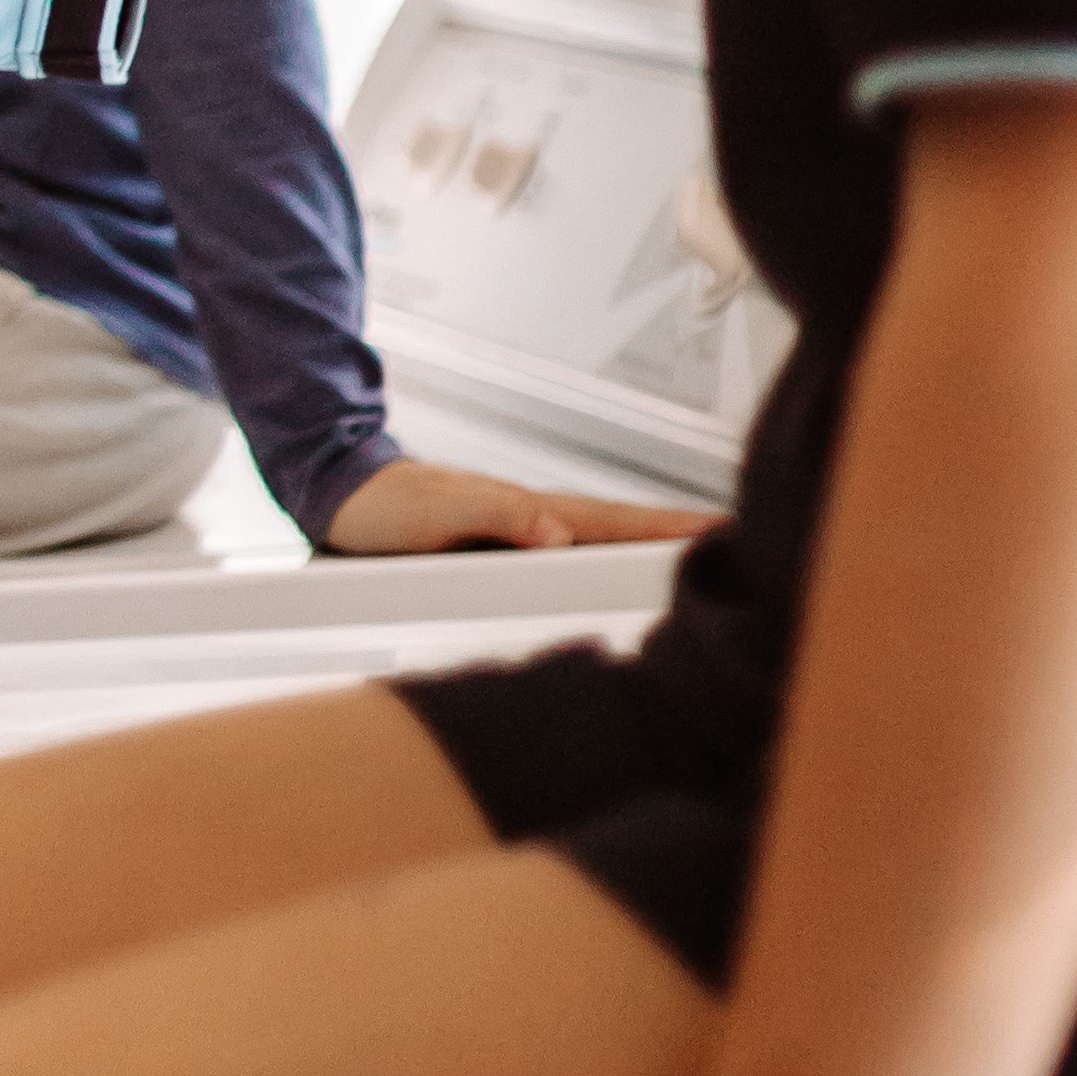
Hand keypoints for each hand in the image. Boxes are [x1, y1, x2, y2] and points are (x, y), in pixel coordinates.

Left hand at [321, 458, 714, 555]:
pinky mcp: (500, 553)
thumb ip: (495, 515)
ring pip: (596, 544)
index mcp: (527, 510)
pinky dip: (602, 562)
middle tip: (733, 544)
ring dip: (644, 550)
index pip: (612, 519)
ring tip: (693, 562)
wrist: (343, 497)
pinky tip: (614, 578)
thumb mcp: (436, 512)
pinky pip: (567, 559)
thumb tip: (557, 532)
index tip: (719, 529)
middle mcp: (531, 521)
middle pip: (617, 529)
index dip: (665, 527)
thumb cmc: (385, 506)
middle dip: (674, 536)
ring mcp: (519, 535)